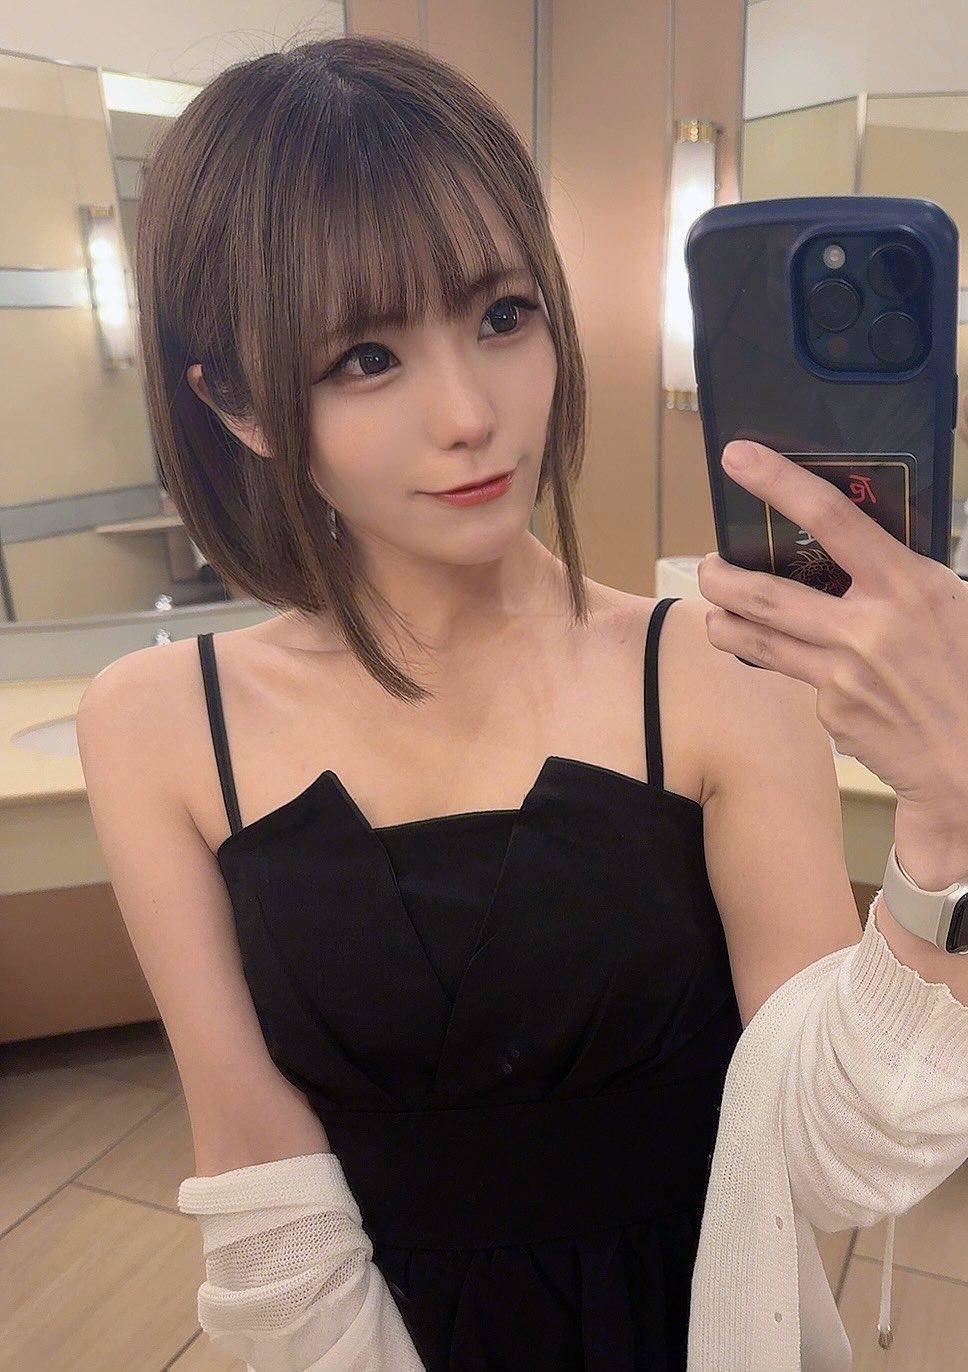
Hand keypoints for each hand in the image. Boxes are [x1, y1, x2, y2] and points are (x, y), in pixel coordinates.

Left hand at [696, 441, 967, 851]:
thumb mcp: (957, 604)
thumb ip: (903, 578)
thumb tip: (858, 551)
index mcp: (907, 586)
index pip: (831, 517)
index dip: (778, 481)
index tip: (738, 457)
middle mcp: (866, 629)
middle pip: (763, 592)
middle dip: (720, 576)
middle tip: (707, 565)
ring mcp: (842, 676)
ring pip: (758, 642)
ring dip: (726, 624)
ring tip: (718, 615)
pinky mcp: (834, 715)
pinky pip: (805, 683)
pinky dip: (808, 675)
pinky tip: (833, 681)